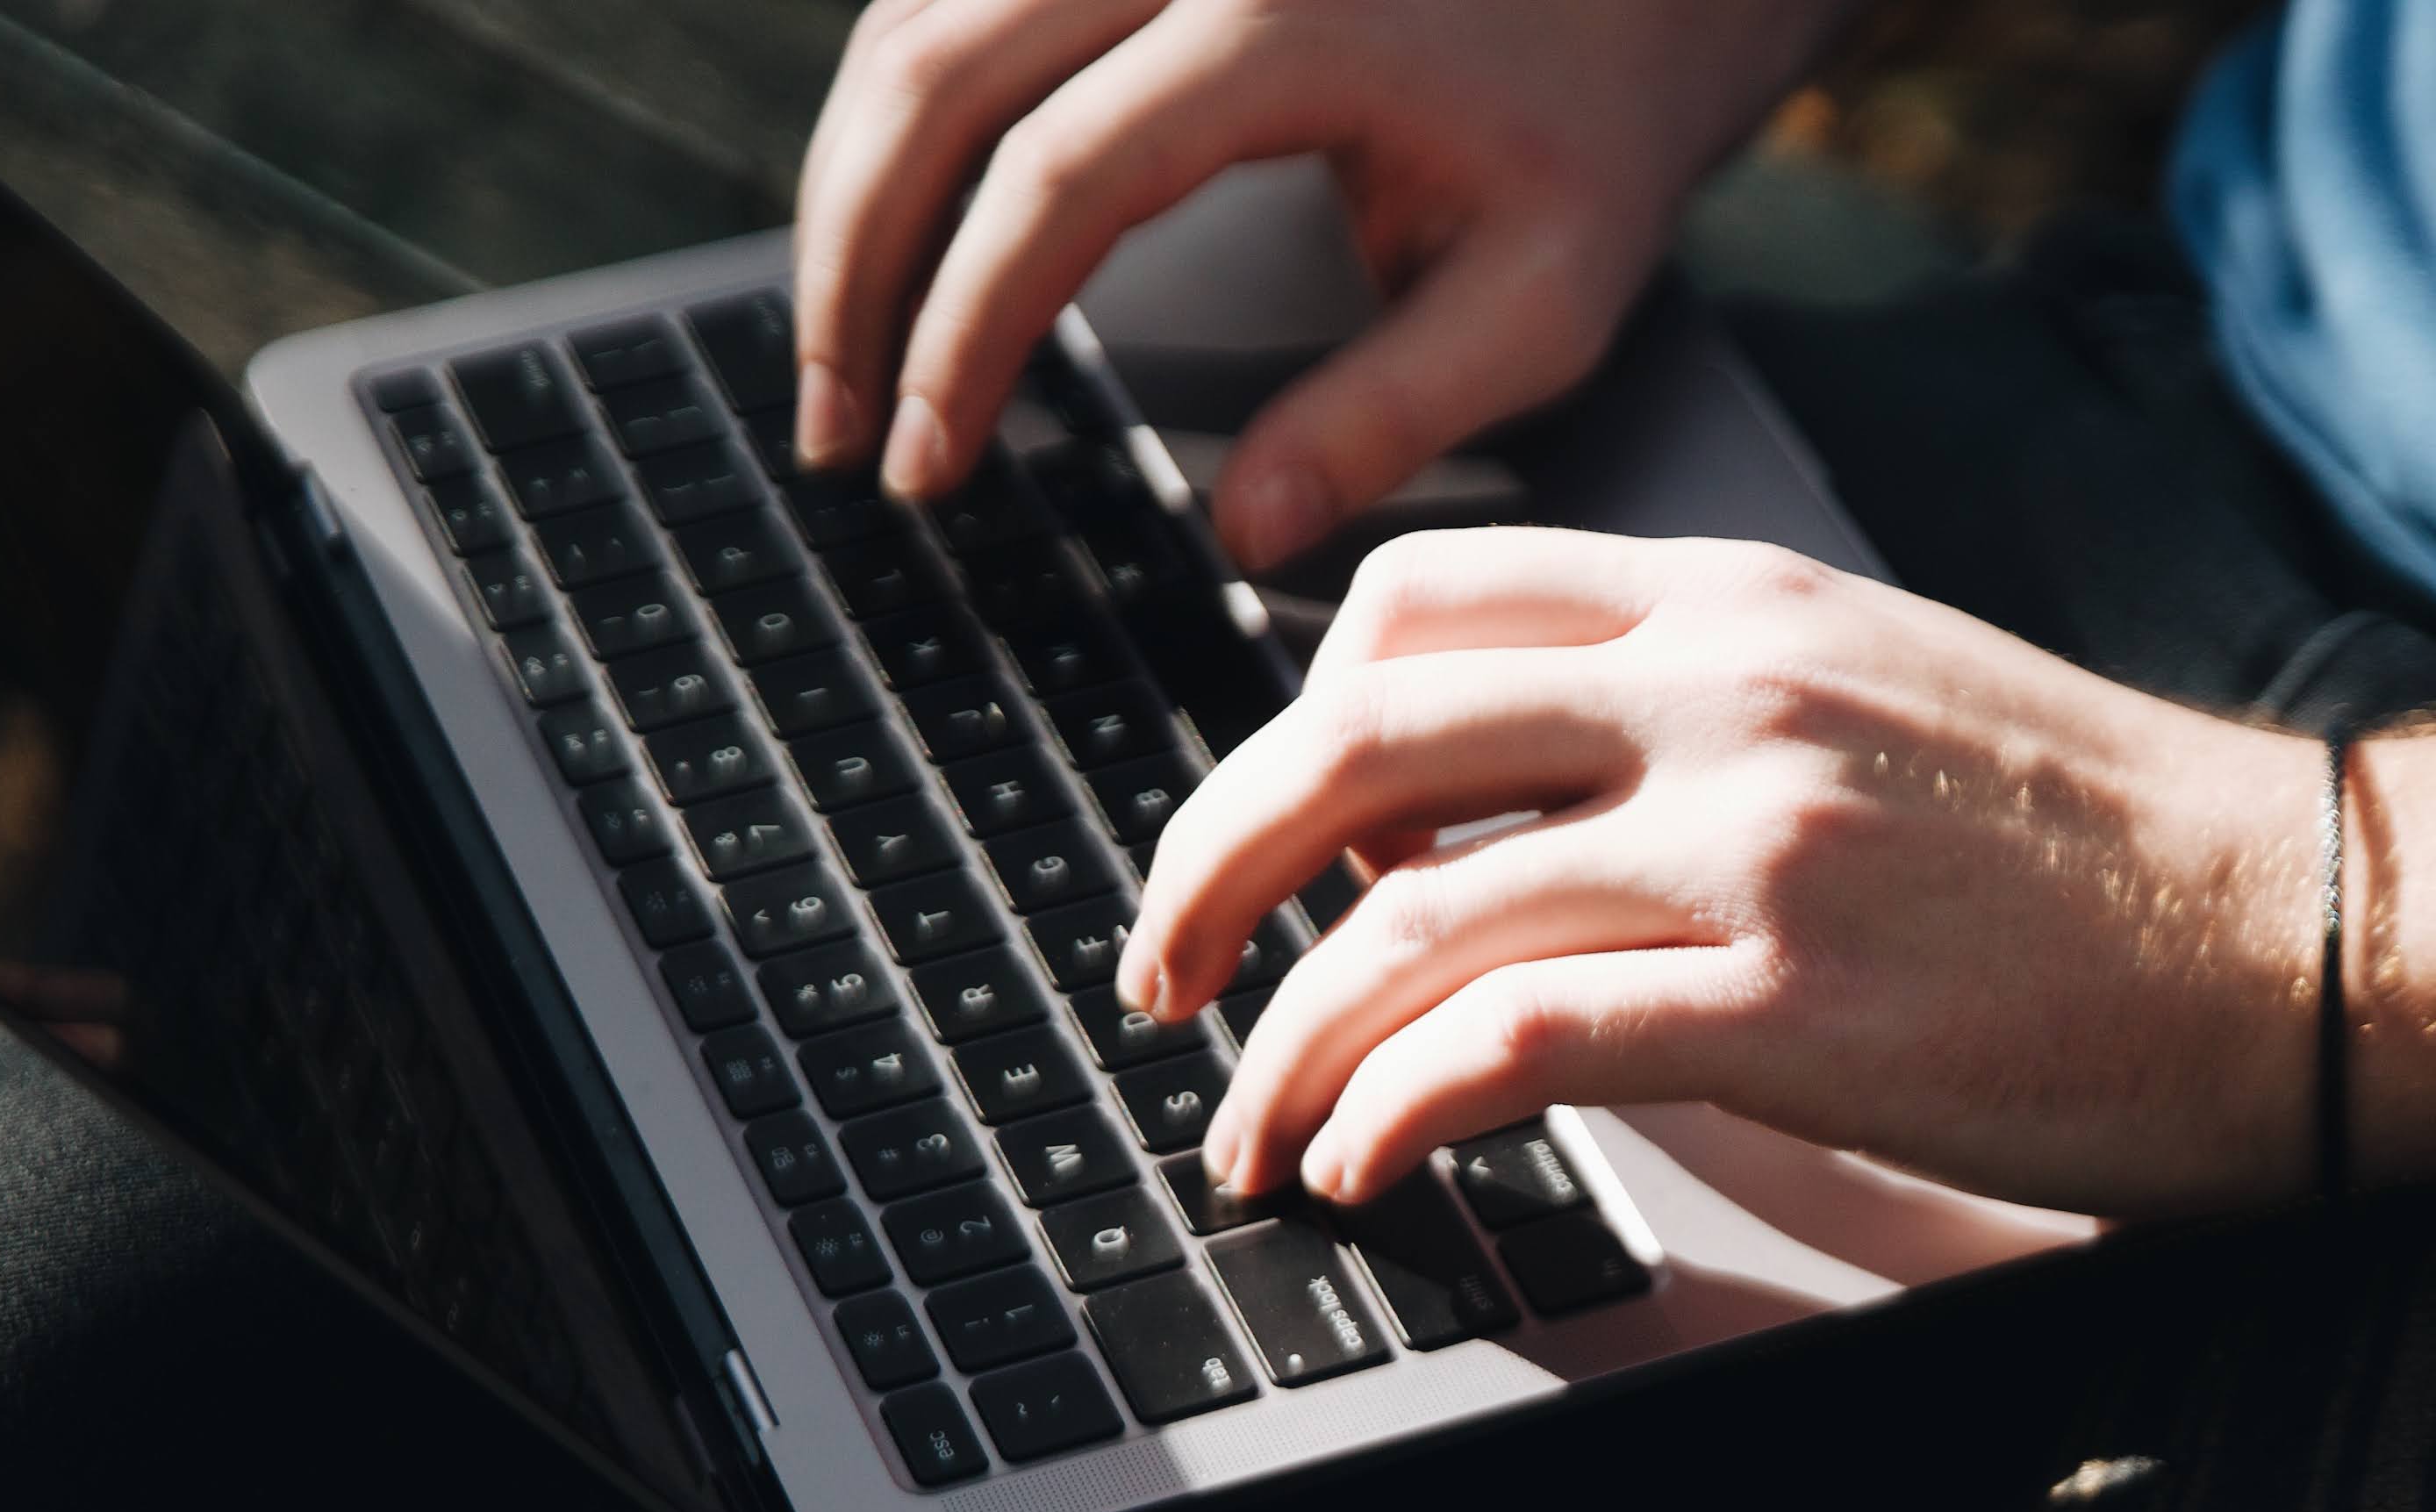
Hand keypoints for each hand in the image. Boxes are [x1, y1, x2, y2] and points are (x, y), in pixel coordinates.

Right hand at [794, 0, 1854, 561]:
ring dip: (849, 178)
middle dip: (851, 261)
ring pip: (916, 17)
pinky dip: (900, 103)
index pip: (1055, 183)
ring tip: (841, 348)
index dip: (963, 333)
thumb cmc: (1603, 120)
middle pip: (932, 74)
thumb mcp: (1545, 295)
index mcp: (1280, 26)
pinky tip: (889, 221)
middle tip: (832, 429)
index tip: (925, 464)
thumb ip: (1390, 415)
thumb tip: (1243, 536)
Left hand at [1123, 529, 2331, 1218]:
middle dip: (1207, 870)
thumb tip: (1535, 821)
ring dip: (1282, 1047)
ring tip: (1252, 1140)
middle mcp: (1721, 689)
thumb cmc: (2118, 851)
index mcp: (1737, 600)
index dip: (1291, 722)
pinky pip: (1505, 1045)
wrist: (2312, 935)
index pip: (1415, 602)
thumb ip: (1711, 715)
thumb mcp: (1891, 695)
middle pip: (1350, 736)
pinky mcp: (1787, 998)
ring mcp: (1750, 838)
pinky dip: (1389, 1113)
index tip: (1271, 840)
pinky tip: (1363, 1170)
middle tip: (1161, 978)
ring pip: (1403, 919)